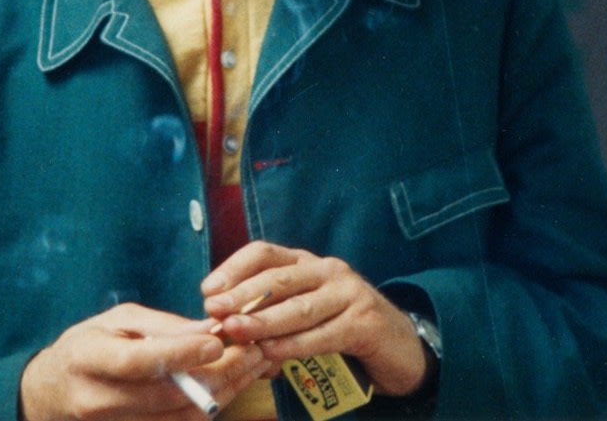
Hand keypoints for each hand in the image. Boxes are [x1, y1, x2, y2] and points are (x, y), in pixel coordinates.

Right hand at [19, 303, 271, 420]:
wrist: (52, 393)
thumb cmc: (87, 346)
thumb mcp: (116, 320)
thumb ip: (162, 326)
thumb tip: (209, 329)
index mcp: (90, 357)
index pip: (140, 361)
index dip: (182, 354)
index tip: (219, 340)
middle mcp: (100, 398)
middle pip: (169, 395)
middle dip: (219, 374)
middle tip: (252, 350)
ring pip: (181, 417)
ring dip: (224, 393)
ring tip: (252, 366)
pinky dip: (210, 407)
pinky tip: (232, 385)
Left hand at [200, 241, 427, 397]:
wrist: (398, 347)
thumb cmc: (340, 329)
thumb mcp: (304, 318)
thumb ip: (270, 320)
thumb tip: (225, 332)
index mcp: (307, 263)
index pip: (265, 253)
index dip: (233, 269)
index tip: (208, 291)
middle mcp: (328, 270)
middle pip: (278, 278)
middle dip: (242, 295)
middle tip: (215, 312)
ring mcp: (350, 293)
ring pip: (299, 306)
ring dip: (263, 320)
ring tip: (236, 331)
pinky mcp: (366, 322)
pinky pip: (324, 334)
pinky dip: (294, 344)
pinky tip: (271, 352)